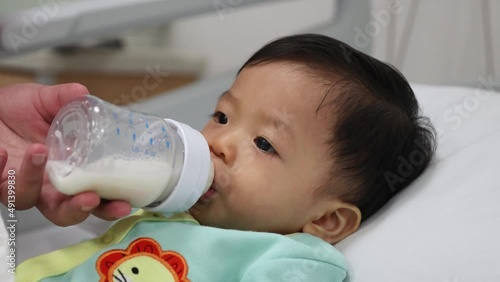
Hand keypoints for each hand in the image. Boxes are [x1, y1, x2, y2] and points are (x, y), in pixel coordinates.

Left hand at [0, 83, 130, 225]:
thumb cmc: (17, 109)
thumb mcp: (46, 100)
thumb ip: (65, 98)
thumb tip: (83, 93)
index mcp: (67, 171)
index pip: (92, 196)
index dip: (108, 206)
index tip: (123, 205)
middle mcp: (44, 184)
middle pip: (64, 213)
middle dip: (78, 210)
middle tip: (90, 198)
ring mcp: (19, 184)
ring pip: (26, 199)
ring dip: (33, 178)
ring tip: (39, 150)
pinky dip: (0, 169)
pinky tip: (2, 152)